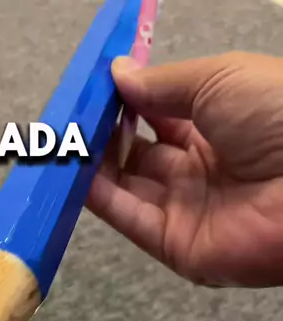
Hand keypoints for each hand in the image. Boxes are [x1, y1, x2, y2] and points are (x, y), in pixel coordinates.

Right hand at [87, 52, 282, 286]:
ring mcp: (185, 209)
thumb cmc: (276, 116)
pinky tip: (71, 171)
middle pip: (138, 153)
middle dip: (103, 134)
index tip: (91, 89)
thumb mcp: (218, 80)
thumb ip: (161, 84)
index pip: (157, 115)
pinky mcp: (175, 245)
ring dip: (92, 164)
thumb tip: (117, 75)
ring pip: (127, 186)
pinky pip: (129, 218)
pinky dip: (96, 196)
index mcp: (217, 125)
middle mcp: (198, 169)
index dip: (124, 103)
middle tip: (69, 115)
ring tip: (60, 139)